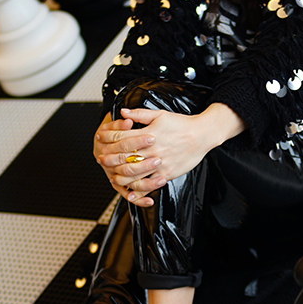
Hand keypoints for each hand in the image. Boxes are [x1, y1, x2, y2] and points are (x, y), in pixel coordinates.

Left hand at [94, 103, 245, 206]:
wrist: (202, 135)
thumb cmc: (182, 125)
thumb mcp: (160, 115)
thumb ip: (139, 114)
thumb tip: (123, 112)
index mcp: (148, 134)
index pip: (121, 137)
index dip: (108, 137)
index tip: (100, 138)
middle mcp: (151, 150)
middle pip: (123, 156)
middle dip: (109, 158)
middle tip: (101, 159)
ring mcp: (158, 163)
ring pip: (133, 173)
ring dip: (119, 175)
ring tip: (112, 175)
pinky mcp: (166, 174)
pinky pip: (149, 185)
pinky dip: (139, 190)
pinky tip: (131, 191)